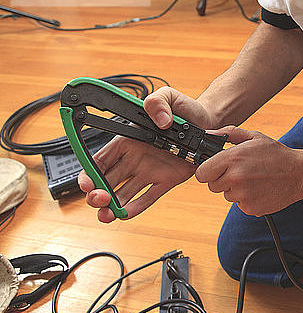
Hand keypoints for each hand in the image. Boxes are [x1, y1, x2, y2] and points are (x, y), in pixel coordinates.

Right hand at [78, 87, 213, 221]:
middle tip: (99, 200)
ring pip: (124, 193)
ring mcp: (149, 171)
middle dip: (97, 193)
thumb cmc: (184, 109)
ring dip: (113, 206)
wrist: (207, 123)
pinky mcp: (166, 180)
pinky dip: (136, 207)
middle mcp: (134, 158)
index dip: (89, 172)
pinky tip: (125, 215)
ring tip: (106, 216)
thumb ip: (157, 102)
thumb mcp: (168, 97)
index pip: (101, 159)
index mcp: (128, 139)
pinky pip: (148, 197)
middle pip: (107, 180)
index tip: (86, 183)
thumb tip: (159, 118)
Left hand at [195, 126, 302, 215]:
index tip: (215, 169)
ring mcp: (242, 195)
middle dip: (222, 179)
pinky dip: (246, 198)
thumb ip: (229, 134)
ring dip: (235, 189)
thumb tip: (208, 134)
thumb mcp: (254, 137)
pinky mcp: (250, 208)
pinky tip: (259, 188)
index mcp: (232, 158)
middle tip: (239, 172)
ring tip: (253, 179)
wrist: (300, 174)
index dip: (208, 170)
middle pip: (212, 185)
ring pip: (226, 195)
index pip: (202, 173)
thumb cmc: (276, 154)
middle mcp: (235, 178)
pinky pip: (239, 204)